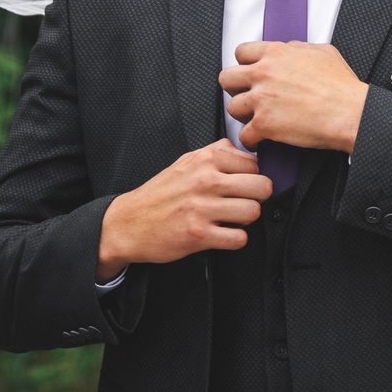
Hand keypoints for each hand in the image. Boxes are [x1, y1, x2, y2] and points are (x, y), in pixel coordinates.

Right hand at [96, 140, 271, 281]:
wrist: (128, 223)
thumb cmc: (159, 194)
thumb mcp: (185, 162)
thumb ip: (216, 152)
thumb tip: (246, 152)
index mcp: (205, 159)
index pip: (255, 164)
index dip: (252, 177)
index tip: (242, 186)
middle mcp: (205, 180)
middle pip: (262, 186)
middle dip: (256, 198)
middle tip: (242, 203)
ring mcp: (202, 207)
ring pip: (254, 211)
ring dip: (246, 220)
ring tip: (231, 219)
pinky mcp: (199, 234)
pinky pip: (239, 238)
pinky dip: (235, 239)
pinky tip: (222, 234)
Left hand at [218, 41, 366, 156]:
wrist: (351, 113)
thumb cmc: (342, 86)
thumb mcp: (322, 52)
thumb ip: (298, 48)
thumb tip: (288, 49)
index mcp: (276, 53)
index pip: (241, 52)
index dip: (245, 64)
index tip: (250, 74)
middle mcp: (264, 73)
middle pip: (227, 78)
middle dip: (235, 88)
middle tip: (247, 96)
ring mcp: (261, 99)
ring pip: (232, 107)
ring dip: (243, 115)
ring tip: (255, 119)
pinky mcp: (264, 125)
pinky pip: (243, 135)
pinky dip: (251, 140)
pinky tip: (259, 140)